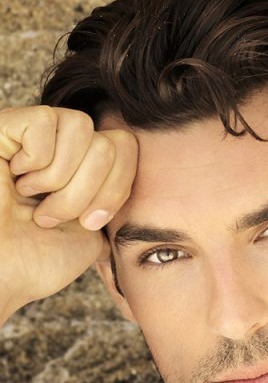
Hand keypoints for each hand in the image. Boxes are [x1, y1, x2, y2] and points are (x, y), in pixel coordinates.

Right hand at [0, 106, 136, 322]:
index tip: (89, 223)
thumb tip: (140, 214)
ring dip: (62, 178)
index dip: (116, 188)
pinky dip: (36, 159)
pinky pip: (48, 120)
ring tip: (32, 200)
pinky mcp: (4, 125)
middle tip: (51, 216)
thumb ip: (114, 212)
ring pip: (83, 128)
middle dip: (86, 191)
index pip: (127, 148)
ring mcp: (31, 135)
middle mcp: (59, 149)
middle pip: (109, 143)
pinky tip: (12, 178)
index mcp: (82, 173)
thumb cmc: (33, 262)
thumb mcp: (91, 239)